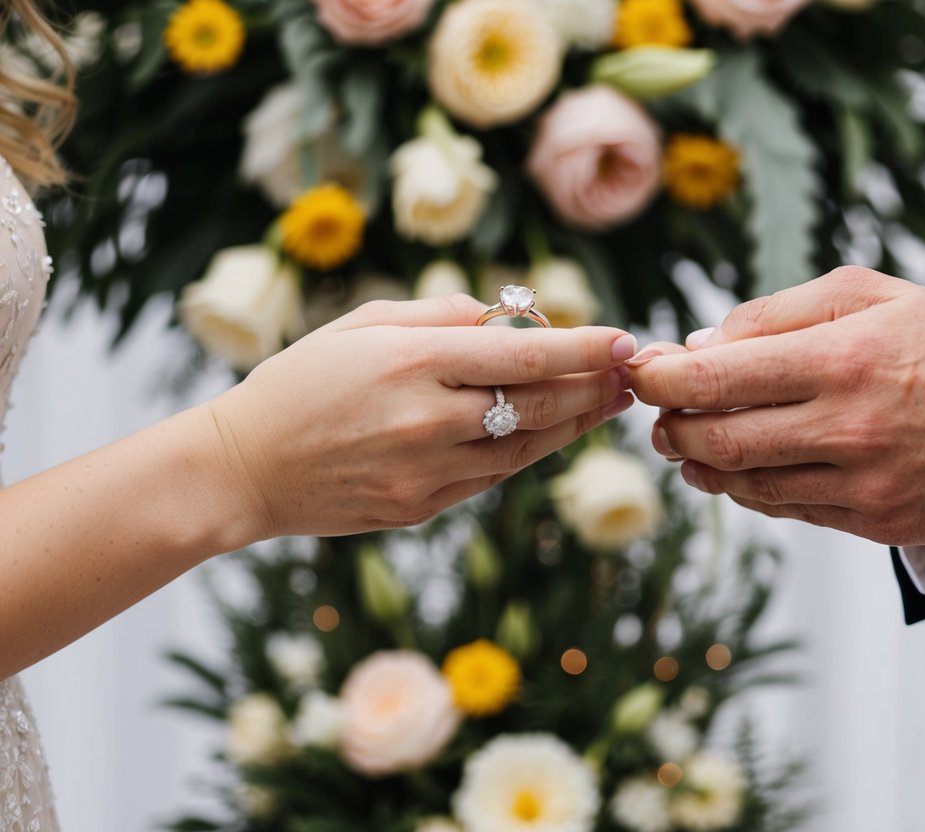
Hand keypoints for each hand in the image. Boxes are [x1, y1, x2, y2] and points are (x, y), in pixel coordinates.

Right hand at [208, 295, 636, 541]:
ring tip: (607, 405)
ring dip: (574, 426)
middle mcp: (431, 418)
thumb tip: (507, 319)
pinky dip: (527, 454)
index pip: (529, 354)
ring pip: (527, 449)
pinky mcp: (422, 508)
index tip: (624, 341)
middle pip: (541, 405)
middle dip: (596, 388)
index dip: (587, 349)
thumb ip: (442, 317)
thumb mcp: (363, 324)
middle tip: (632, 374)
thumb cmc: (300, 381)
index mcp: (417, 361)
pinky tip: (550, 435)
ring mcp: (428, 471)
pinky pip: (492, 478)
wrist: (243, 468)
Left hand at [627, 267, 924, 545]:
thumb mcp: (883, 296)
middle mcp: (848, 425)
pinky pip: (789, 511)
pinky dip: (750, 491)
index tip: (637, 373)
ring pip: (746, 482)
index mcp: (845, 356)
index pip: (717, 376)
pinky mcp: (878, 524)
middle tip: (657, 415)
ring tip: (688, 444)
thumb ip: (786, 311)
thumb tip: (703, 344)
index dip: (659, 380)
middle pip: (718, 437)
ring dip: (702, 464)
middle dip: (671, 426)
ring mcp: (863, 482)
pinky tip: (739, 471)